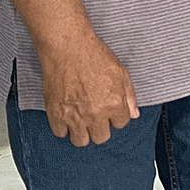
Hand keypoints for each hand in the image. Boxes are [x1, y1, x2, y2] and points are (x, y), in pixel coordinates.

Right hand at [37, 31, 138, 146]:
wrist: (68, 48)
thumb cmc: (94, 56)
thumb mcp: (121, 72)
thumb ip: (130, 96)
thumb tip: (134, 114)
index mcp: (114, 103)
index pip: (121, 123)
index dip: (117, 116)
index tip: (111, 109)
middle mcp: (95, 114)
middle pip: (102, 137)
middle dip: (102, 127)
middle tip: (97, 116)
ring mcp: (74, 116)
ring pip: (81, 141)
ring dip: (84, 132)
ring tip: (83, 119)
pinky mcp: (55, 114)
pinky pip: (60, 133)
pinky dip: (64, 127)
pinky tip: (68, 116)